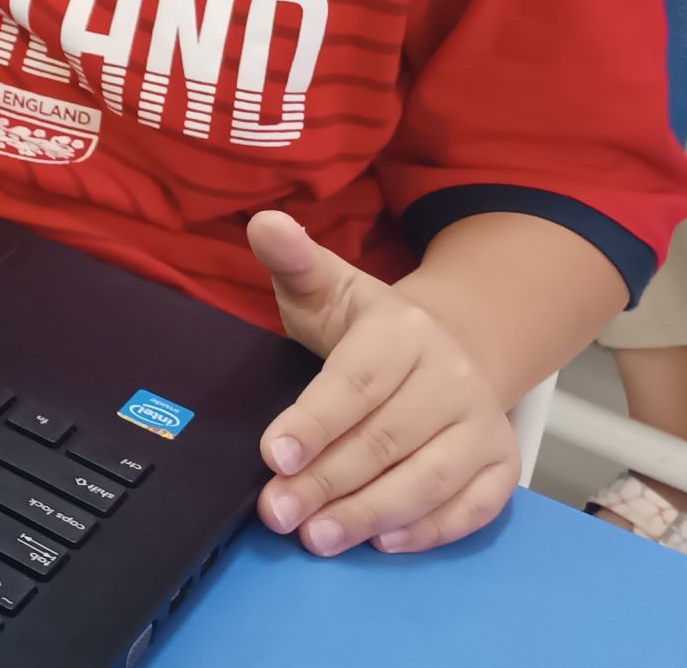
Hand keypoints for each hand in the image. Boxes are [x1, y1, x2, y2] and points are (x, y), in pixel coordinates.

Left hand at [246, 212, 519, 555]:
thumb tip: (264, 224)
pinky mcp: (503, 463)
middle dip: (327, 482)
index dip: (314, 422)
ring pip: (429, 478)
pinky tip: (383, 544)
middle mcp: (451, 377)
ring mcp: (484, 423)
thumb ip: (294, 260)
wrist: (452, 344)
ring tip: (318, 538)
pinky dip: (430, 531)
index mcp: (403, 332)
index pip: (355, 383)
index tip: (272, 456)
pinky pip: (474, 507)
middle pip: (386, 440)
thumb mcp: (327, 286)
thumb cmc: (369, 327)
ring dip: (371, 515)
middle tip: (278, 513)